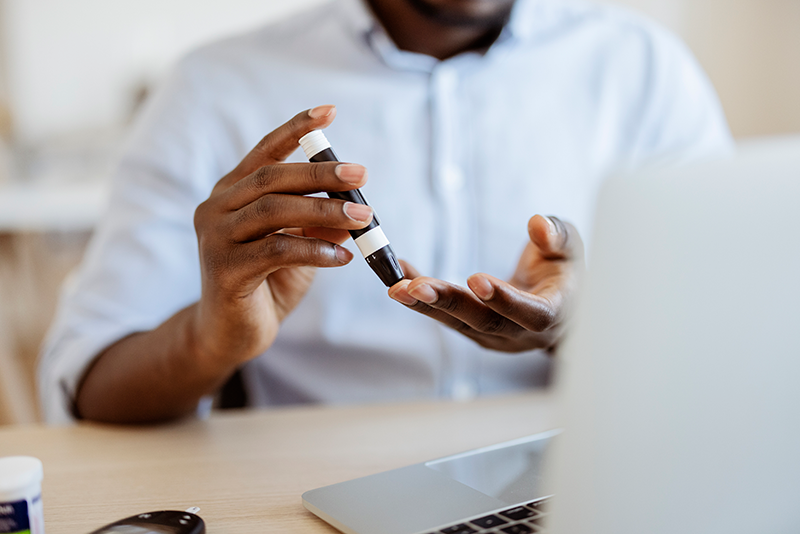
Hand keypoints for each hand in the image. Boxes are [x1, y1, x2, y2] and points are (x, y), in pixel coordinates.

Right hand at [192, 105, 373, 370]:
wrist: (230, 334)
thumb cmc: (266, 284)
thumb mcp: (298, 248)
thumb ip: (317, 225)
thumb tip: (355, 207)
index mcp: (232, 193)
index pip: (265, 152)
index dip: (296, 130)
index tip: (330, 112)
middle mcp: (216, 207)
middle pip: (272, 177)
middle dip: (321, 173)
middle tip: (361, 173)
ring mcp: (214, 237)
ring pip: (273, 210)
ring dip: (324, 210)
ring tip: (364, 217)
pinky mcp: (223, 269)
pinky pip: (276, 250)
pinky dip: (315, 249)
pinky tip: (343, 256)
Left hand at [388, 215, 582, 352]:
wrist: (559, 310)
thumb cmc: (565, 272)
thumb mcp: (571, 248)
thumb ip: (558, 236)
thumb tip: (538, 224)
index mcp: (554, 313)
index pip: (531, 313)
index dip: (504, 299)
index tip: (476, 279)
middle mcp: (523, 334)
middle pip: (483, 321)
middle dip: (447, 302)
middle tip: (414, 285)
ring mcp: (497, 338)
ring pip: (459, 323)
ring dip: (425, 304)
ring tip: (395, 286)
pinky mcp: (476, 333)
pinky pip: (447, 317)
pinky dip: (423, 299)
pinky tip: (400, 279)